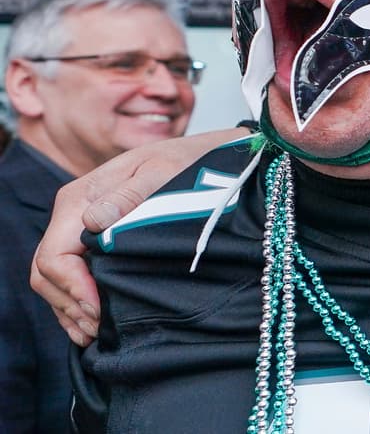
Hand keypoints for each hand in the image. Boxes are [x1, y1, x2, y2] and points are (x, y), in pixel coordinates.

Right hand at [30, 126, 250, 345]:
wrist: (201, 157)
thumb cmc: (184, 164)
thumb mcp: (162, 174)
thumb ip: (129, 196)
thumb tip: (93, 222)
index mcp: (80, 199)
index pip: (54, 256)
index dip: (72, 288)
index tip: (99, 308)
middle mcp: (72, 213)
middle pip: (46, 271)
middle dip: (69, 303)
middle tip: (98, 328)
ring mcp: (78, 227)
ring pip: (52, 278)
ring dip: (69, 308)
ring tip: (94, 333)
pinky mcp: (91, 239)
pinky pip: (68, 276)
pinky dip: (74, 302)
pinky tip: (90, 323)